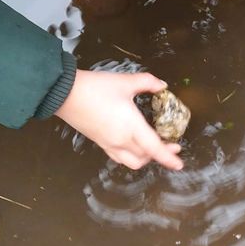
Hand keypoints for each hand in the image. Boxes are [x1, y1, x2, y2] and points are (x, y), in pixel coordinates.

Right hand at [55, 70, 183, 170]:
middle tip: (171, 145)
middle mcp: (121, 140)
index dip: (168, 158)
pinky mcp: (100, 143)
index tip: (179, 163)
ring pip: (132, 161)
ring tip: (153, 147)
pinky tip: (134, 146)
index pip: (154, 148)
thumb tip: (161, 86)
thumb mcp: (125, 81)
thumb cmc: (95, 87)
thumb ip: (147, 83)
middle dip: (161, 154)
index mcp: (131, 126)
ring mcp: (109, 144)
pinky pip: (119, 157)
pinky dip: (131, 156)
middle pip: (146, 156)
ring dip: (145, 157)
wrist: (65, 94)